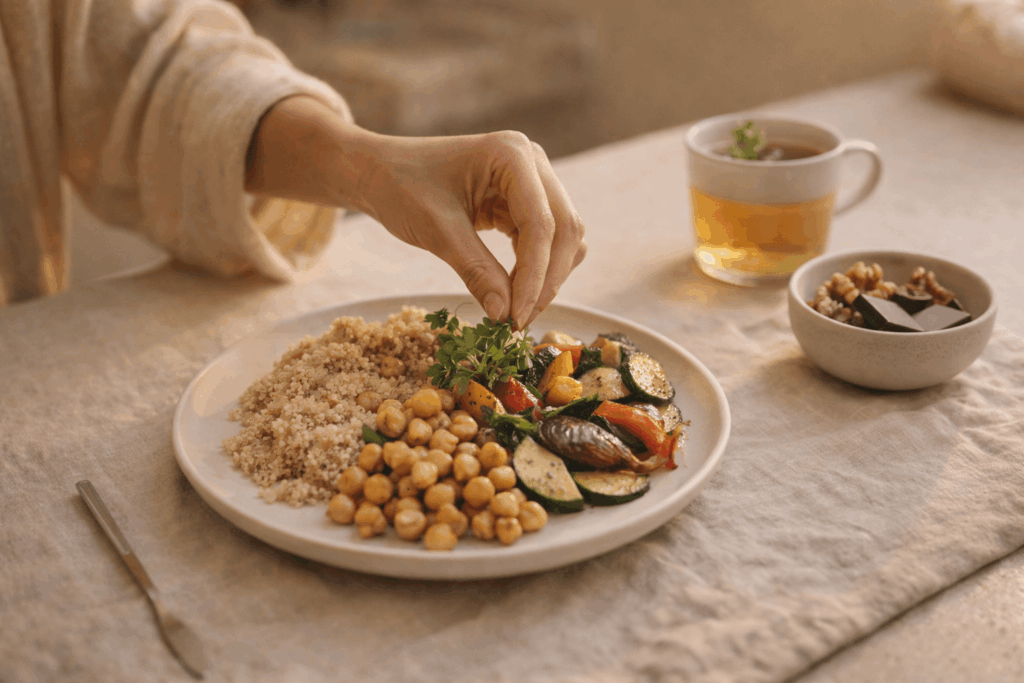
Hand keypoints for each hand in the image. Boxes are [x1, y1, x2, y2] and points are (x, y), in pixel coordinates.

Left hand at [246, 97, 585, 327]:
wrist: (380, 172)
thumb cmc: (401, 187)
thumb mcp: (437, 231)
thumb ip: (476, 271)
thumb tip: (506, 316)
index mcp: (511, 154)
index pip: (541, 224)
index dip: (534, 276)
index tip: (517, 318)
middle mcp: (531, 162)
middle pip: (565, 230)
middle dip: (546, 280)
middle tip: (518, 323)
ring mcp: (533, 180)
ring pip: (563, 238)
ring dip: (546, 278)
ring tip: (514, 313)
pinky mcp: (525, 201)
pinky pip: (546, 241)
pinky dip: (535, 270)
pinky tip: (512, 294)